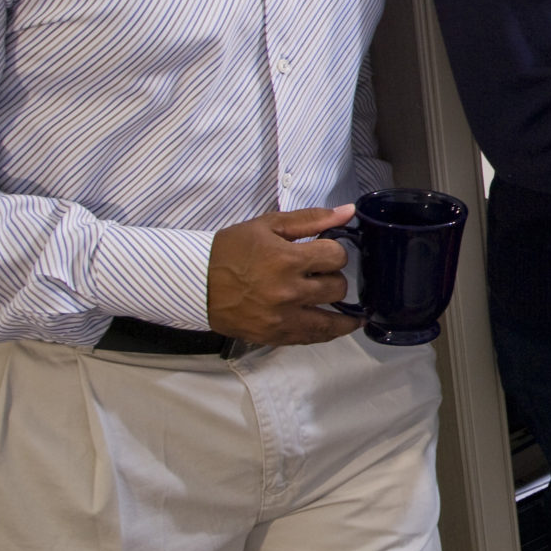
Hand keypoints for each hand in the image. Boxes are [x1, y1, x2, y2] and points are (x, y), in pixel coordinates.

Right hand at [206, 204, 361, 345]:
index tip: (326, 252)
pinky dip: (327, 332)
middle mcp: (288, 292)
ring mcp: (281, 318)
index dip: (335, 251)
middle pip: (337, 287)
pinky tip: (337, 326)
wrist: (197, 282)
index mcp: (286, 260)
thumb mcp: (268, 225)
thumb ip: (311, 219)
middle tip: (323, 275)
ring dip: (343, 314)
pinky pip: (311, 338)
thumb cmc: (231, 250)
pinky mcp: (274, 336)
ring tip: (353, 313)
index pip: (336, 256)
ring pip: (331, 321)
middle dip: (334, 277)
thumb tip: (349, 212)